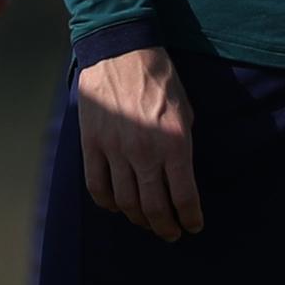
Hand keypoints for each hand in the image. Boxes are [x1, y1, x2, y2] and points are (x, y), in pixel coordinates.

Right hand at [75, 44, 202, 239]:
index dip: (190, 219)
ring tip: (146, 223)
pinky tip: (117, 206)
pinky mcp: (92, 144)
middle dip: (166, 227)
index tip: (192, 227)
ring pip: (126, 202)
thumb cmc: (159, 79)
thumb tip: (180, 178)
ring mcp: (115, 150)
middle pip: (154, 207)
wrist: (121, 51)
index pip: (185, 197)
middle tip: (171, 234)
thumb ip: (182, 147)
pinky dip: (108, 203)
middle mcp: (145, 152)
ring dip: (139, 219)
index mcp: (175, 143)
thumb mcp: (185, 112)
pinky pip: (97, 186)